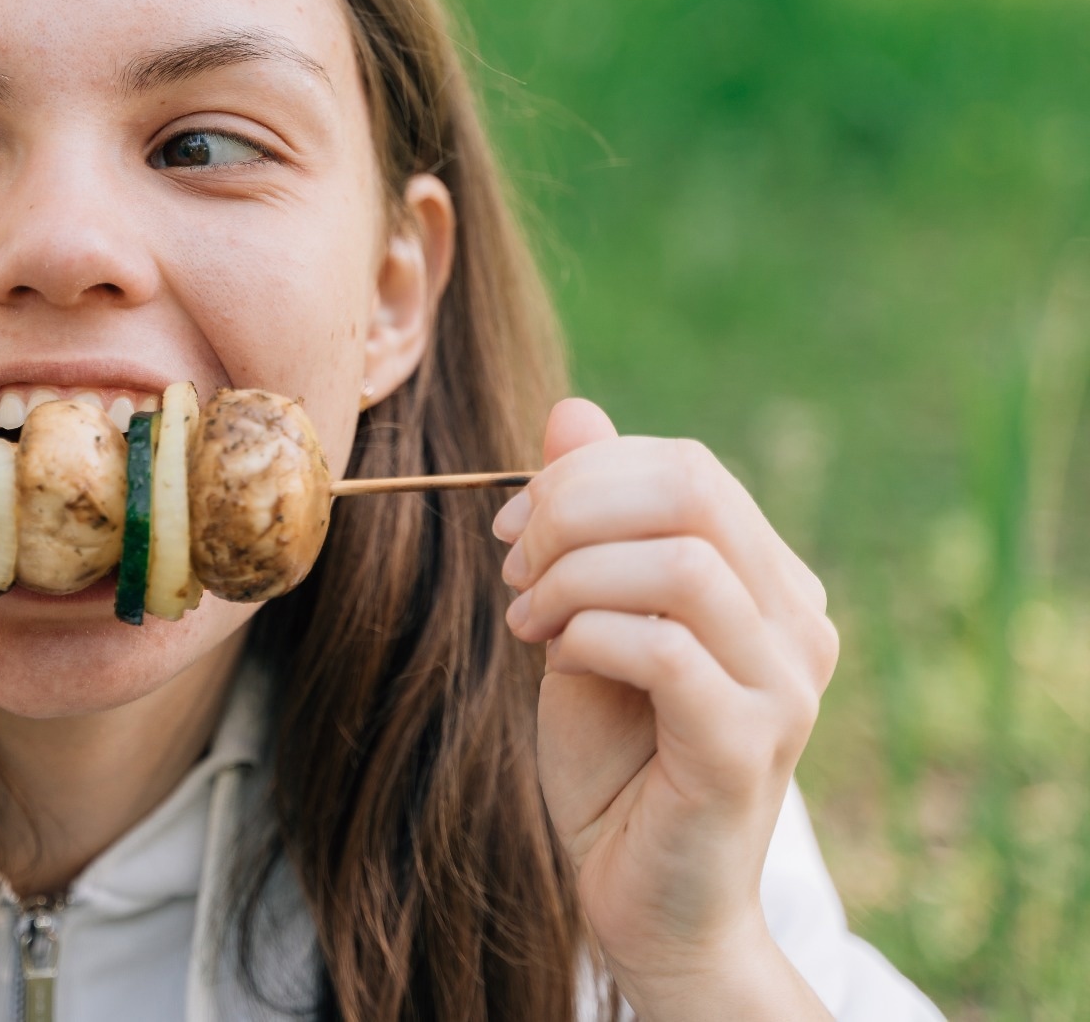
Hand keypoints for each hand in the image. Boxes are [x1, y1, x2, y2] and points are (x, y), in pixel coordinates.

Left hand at [494, 400, 839, 1018]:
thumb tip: (571, 410)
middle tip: (514, 565)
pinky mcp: (748, 746)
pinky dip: (585, 635)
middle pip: (691, 489)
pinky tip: (553, 659)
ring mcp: (785, 684)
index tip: (512, 527)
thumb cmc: (616, 762)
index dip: (584, 475)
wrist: (645, 900)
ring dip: (572, 576)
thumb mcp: (586, 619)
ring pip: (677, 562)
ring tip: (527, 621)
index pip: (686, 467)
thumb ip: (589, 523)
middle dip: (573, 510)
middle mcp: (798, 622)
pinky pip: (660, 647)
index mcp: (769, 582)